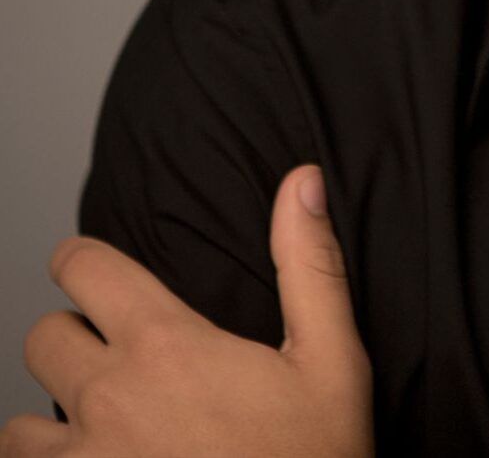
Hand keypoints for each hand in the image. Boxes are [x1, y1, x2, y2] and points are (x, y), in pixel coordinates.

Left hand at [1, 165, 373, 456]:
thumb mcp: (332, 361)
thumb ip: (310, 265)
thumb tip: (303, 180)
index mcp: (166, 347)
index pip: (85, 270)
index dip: (81, 260)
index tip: (89, 268)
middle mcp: (108, 401)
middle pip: (43, 339)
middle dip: (71, 338)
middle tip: (111, 356)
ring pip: (16, 429)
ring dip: (48, 424)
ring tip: (92, 433)